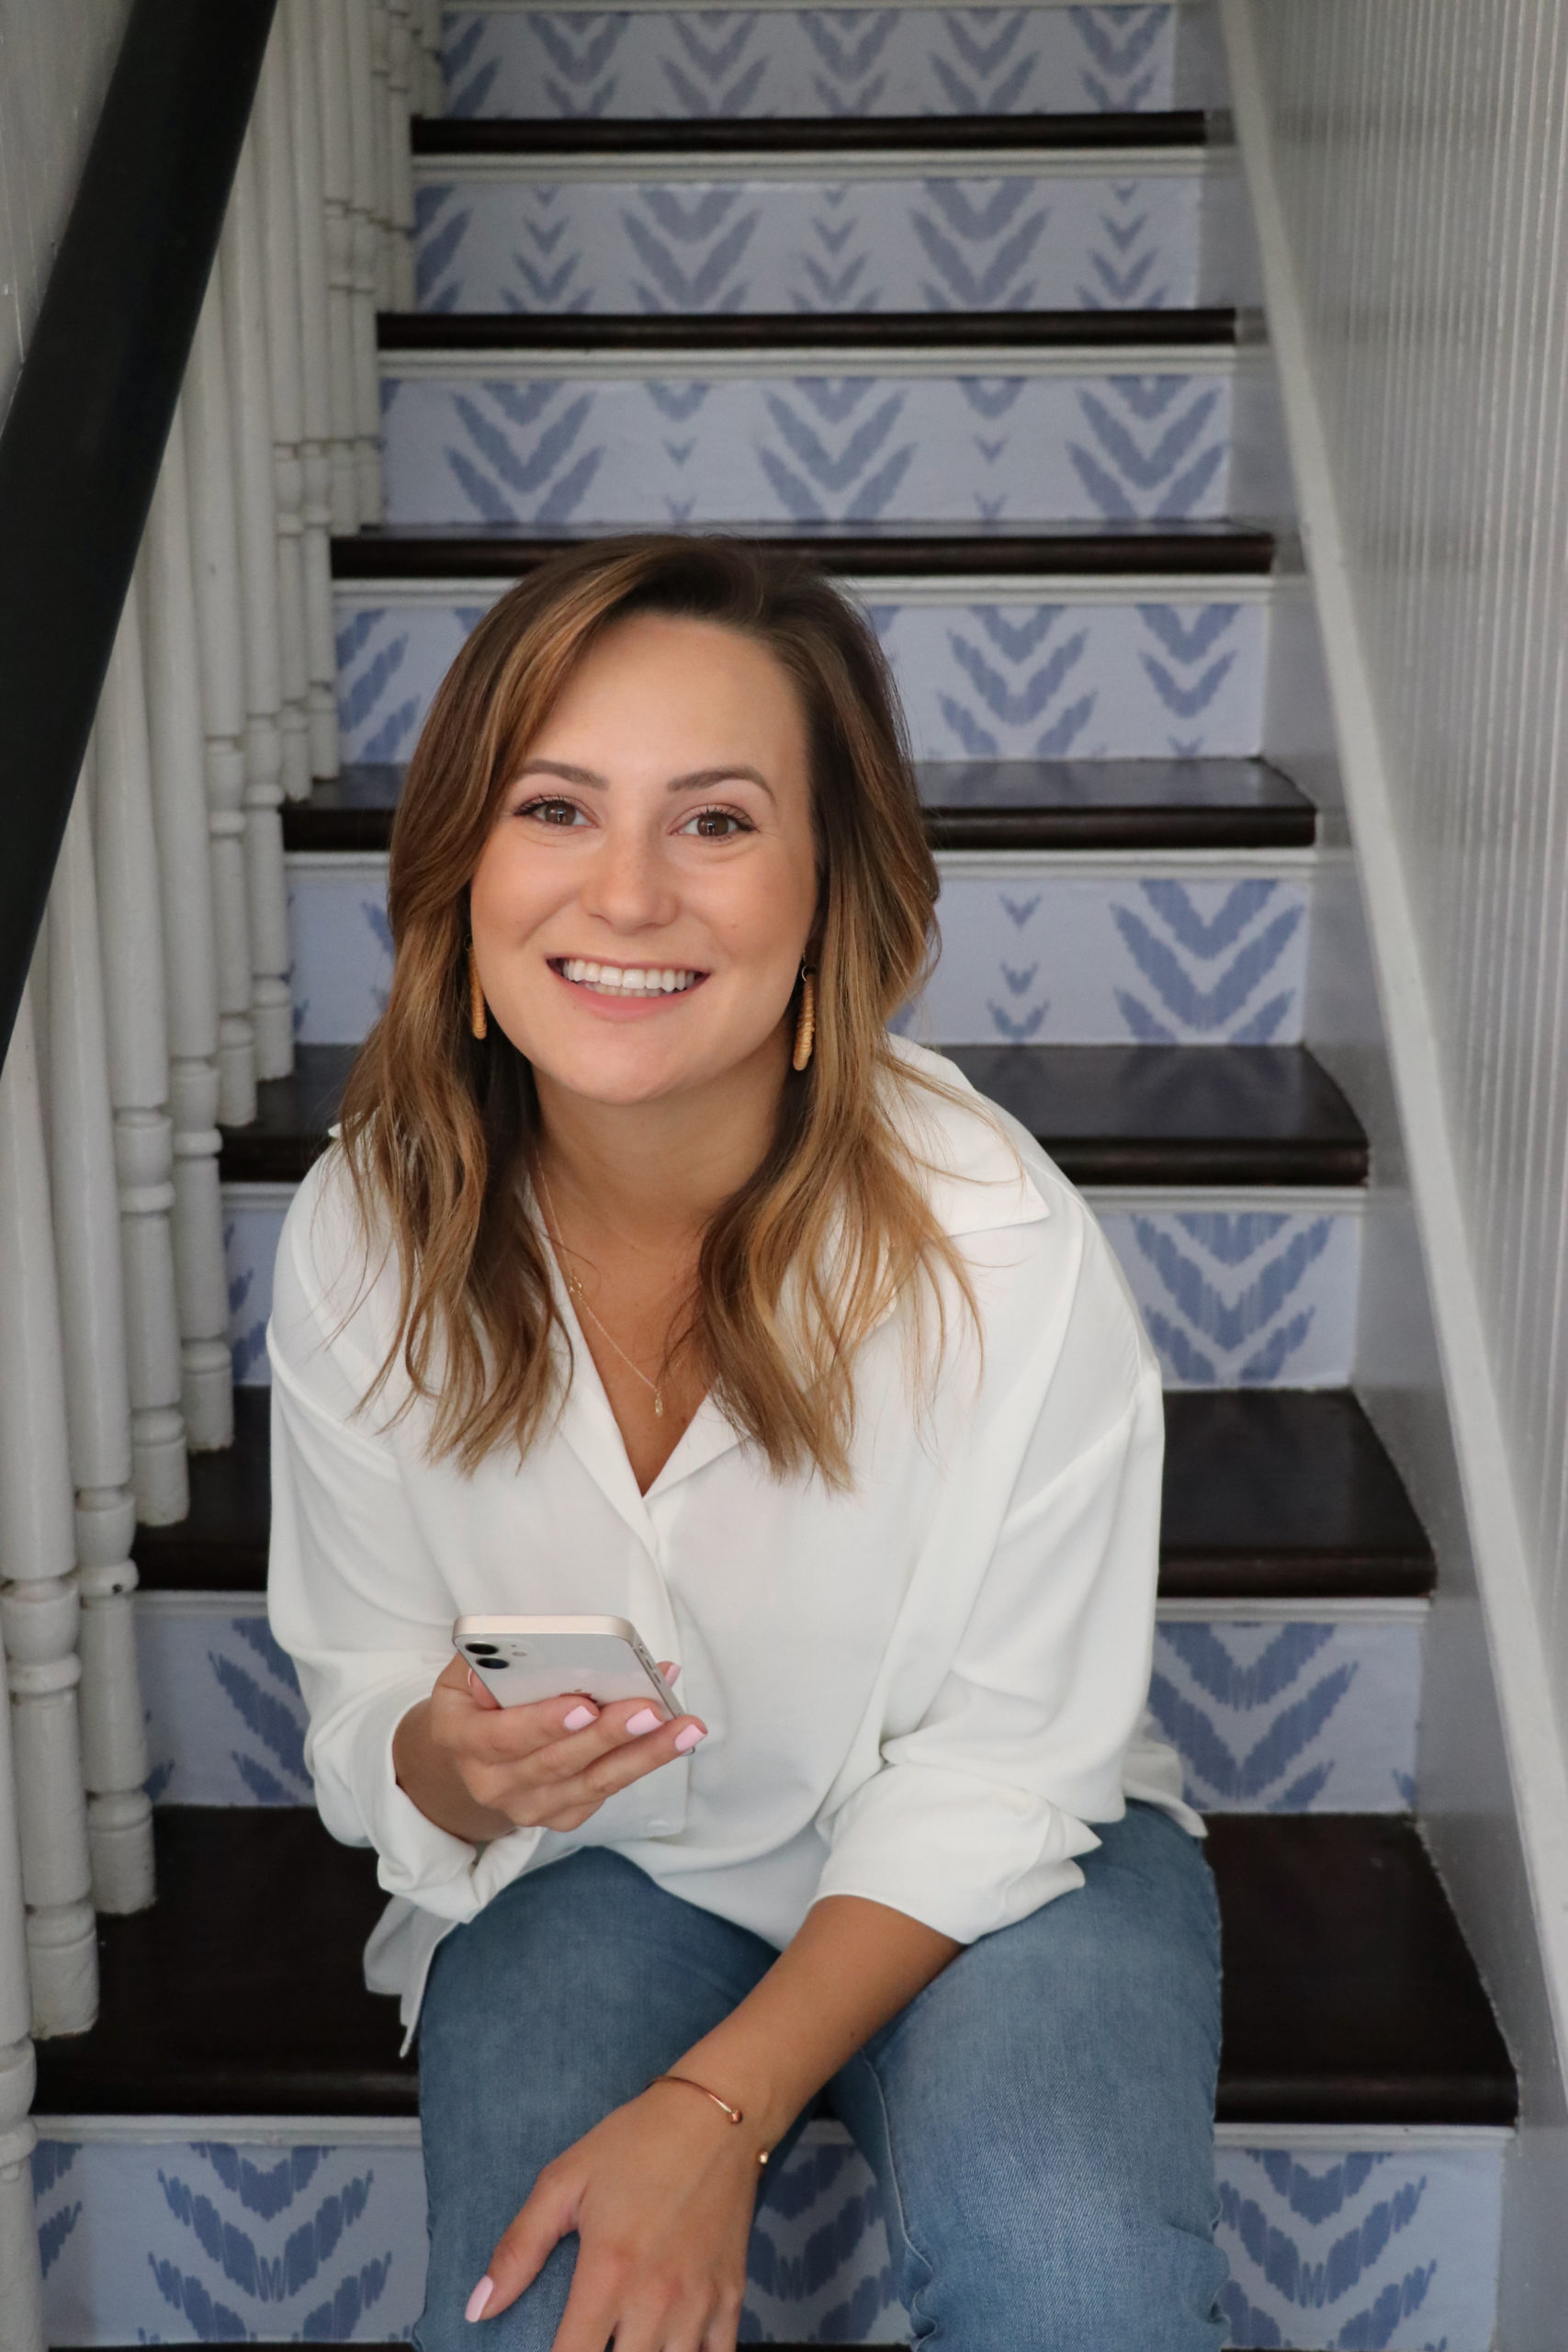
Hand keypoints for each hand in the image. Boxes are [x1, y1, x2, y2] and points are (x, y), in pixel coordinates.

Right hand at [397, 1656, 704, 1839]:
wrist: (466, 1762)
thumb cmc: (474, 1704)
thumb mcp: (461, 1674)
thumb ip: (485, 1662)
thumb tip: (517, 1653)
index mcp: (462, 1741)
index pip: (505, 1736)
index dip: (546, 1722)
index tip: (586, 1704)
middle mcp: (494, 1784)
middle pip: (559, 1762)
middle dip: (610, 1734)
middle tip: (652, 1707)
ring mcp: (530, 1807)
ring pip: (594, 1782)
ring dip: (644, 1753)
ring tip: (684, 1725)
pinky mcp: (562, 1817)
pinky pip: (606, 1791)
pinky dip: (643, 1760)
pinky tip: (674, 1734)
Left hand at [467, 2080, 761, 2350]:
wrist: (716, 2115)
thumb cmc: (635, 2143)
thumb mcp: (565, 2181)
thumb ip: (519, 2249)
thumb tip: (476, 2310)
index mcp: (608, 2273)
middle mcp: (655, 2299)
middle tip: (589, 2340)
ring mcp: (699, 2302)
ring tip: (624, 2343)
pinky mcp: (732, 2297)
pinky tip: (669, 2348)